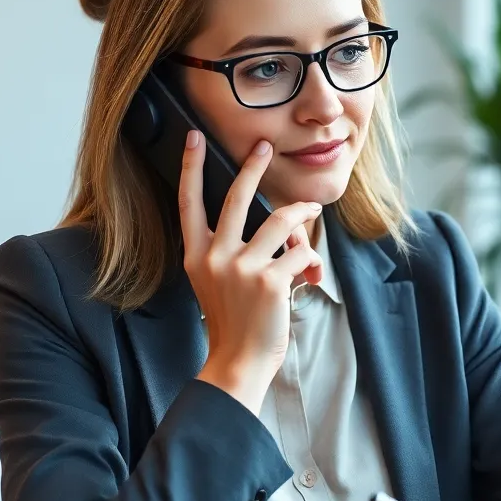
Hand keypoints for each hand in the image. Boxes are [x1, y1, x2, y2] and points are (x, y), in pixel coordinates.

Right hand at [180, 132, 322, 414]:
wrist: (238, 362)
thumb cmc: (233, 323)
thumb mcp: (217, 284)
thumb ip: (235, 252)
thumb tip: (282, 229)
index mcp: (197, 256)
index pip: (189, 203)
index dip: (191, 168)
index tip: (194, 138)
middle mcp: (215, 257)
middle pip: (237, 198)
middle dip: (252, 168)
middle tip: (263, 147)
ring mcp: (242, 268)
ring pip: (281, 221)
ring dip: (303, 215)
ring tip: (312, 212)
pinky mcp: (270, 282)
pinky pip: (301, 255)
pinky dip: (311, 262)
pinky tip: (311, 275)